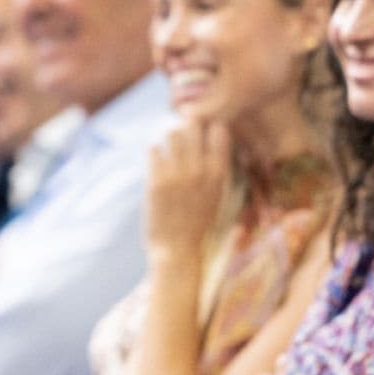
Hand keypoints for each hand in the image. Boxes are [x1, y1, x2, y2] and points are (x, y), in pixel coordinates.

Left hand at [146, 120, 229, 261]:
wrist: (177, 250)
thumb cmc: (197, 221)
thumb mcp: (216, 194)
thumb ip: (214, 166)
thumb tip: (210, 133)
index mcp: (219, 174)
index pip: (219, 130)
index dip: (208, 126)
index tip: (200, 131)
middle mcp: (201, 171)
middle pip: (193, 124)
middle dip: (186, 125)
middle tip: (181, 135)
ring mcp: (178, 176)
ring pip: (172, 133)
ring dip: (169, 138)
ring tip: (168, 149)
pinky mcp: (156, 182)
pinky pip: (153, 149)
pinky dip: (154, 153)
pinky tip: (156, 163)